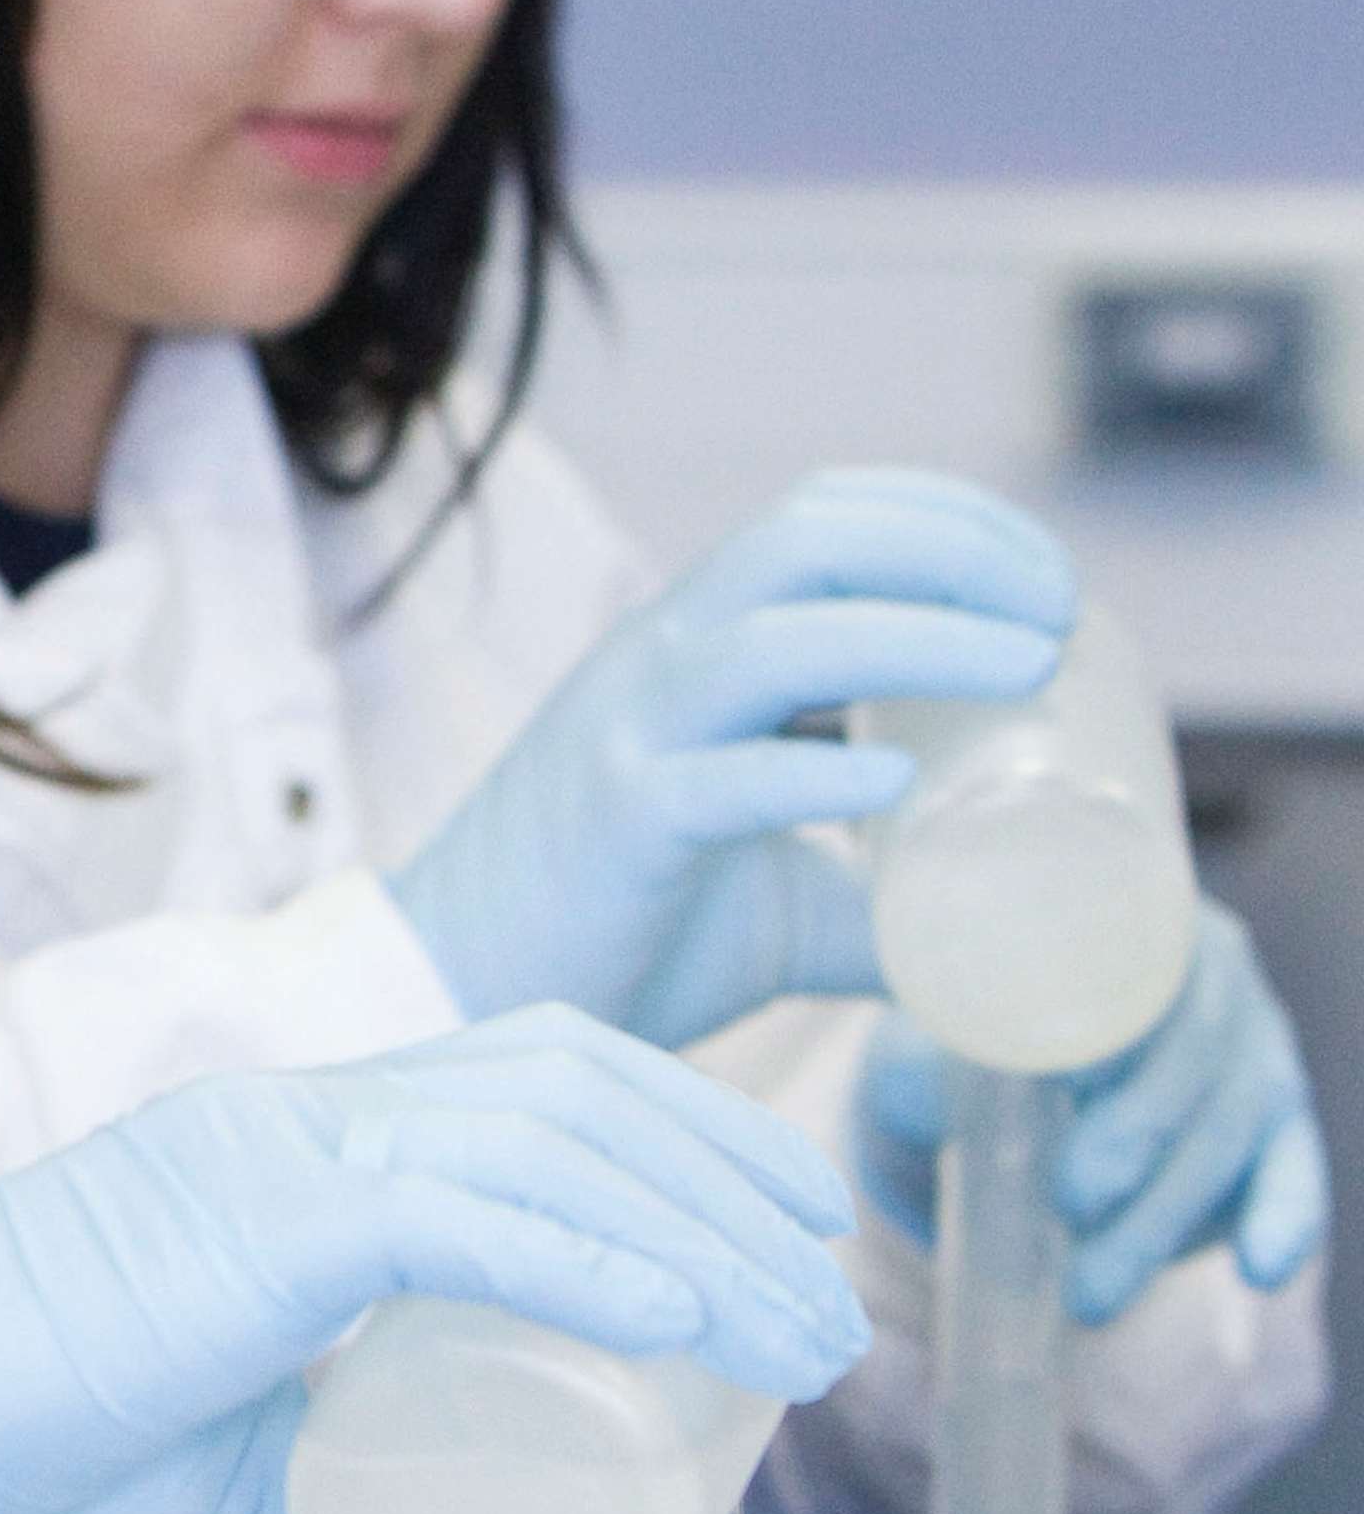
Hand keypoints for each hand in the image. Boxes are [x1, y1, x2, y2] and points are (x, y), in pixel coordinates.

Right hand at [0, 1009, 864, 1513]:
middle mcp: (292, 1112)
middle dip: (731, 1168)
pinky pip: (457, 1216)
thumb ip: (341, 1498)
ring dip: (706, 1227)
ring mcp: (266, 1151)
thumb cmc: (15, 1448)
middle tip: (830, 1284)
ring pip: (545, 1136)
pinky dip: (596, 1262)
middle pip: (571, 1080)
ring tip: (808, 1328)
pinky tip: (697, 1316)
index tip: (781, 1231)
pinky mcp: (244, 1220)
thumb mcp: (231, 1476)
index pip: (530, 1073)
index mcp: (291, 1142)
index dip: (680, 1131)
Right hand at [390, 471, 1072, 1046]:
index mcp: (698, 652)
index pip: (825, 519)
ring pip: (777, 636)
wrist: (455, 994)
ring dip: (922, 636)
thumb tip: (1003, 942)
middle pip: (810, 538)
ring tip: (1029, 664)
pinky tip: (896, 786)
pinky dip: (817, 773)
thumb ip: (876, 900)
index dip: (950, 521)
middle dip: (955, 549)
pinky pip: (722, 777)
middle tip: (1059, 612)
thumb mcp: (775, 901)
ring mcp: (633, 735)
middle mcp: (663, 663)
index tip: (1052, 582)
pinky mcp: (618, 825)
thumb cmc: (612, 937)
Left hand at [854, 904, 1331, 1324]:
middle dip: (1136, 1140)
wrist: (985, 1081)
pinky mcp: (1279, 1120)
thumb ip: (920, 1040)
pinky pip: (1292, 1168)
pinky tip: (1259, 1269)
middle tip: (1069, 1202)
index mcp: (1124, 920)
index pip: (1140, 960)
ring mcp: (1254, 1044)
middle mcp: (1207, 972)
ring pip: (1229, 1129)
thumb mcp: (926, 1028)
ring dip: (1164, 1216)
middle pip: (1191, 1056)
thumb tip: (916, 1069)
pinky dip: (1282, 1218)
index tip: (1068, 1081)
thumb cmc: (952, 1039)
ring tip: (1092, 1290)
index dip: (1114, 1022)